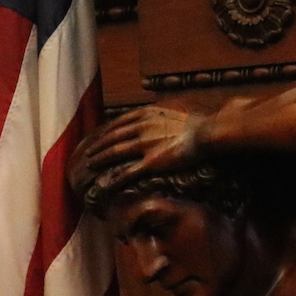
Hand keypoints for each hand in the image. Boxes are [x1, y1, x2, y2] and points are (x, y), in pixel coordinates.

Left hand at [71, 103, 201, 191]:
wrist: (206, 132)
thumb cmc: (196, 123)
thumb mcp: (173, 112)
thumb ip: (159, 115)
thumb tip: (156, 116)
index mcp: (146, 114)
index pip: (119, 122)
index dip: (106, 131)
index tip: (100, 136)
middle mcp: (141, 127)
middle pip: (113, 137)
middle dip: (99, 146)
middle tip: (89, 153)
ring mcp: (145, 145)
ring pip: (115, 152)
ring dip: (101, 159)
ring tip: (91, 164)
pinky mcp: (152, 162)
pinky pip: (129, 171)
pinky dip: (115, 178)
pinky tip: (107, 183)